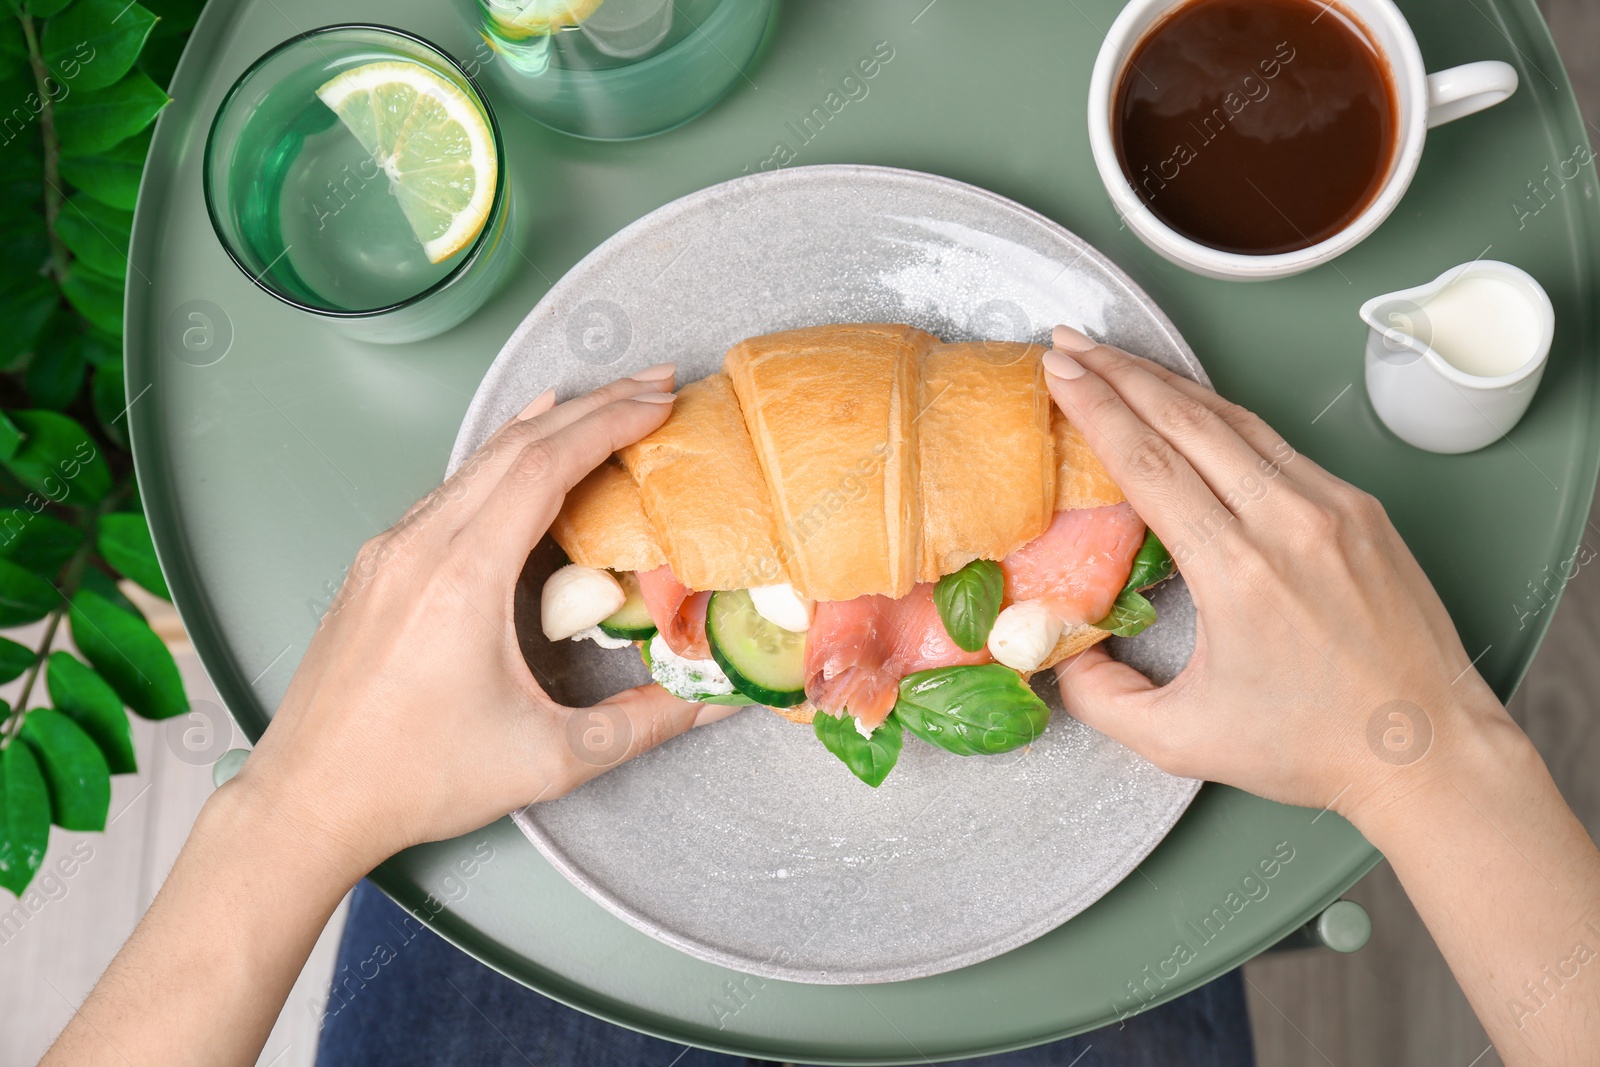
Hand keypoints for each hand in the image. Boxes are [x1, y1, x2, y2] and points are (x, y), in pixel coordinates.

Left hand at [226, 367, 728, 873]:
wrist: (307, 801)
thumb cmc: (414, 779)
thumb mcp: (550, 759)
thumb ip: (644, 724)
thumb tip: (717, 700)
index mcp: (462, 575)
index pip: (545, 464)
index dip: (609, 422)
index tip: (661, 401)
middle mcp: (419, 545)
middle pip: (515, 445)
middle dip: (592, 406)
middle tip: (653, 386)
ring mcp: (390, 551)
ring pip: (476, 461)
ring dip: (545, 428)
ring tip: (602, 406)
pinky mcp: (375, 567)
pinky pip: (446, 489)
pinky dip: (498, 461)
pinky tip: (519, 458)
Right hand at [1042, 326, 1518, 821]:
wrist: (1428, 750)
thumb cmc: (1311, 747)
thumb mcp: (1183, 740)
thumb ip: (1103, 699)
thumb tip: (1061, 658)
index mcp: (1238, 571)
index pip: (1149, 461)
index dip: (1095, 408)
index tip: (1057, 372)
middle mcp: (1287, 521)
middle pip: (1185, 418)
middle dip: (1118, 371)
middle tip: (1069, 344)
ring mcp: (1332, 505)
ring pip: (1234, 418)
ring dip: (1168, 382)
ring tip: (1117, 361)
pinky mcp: (1361, 508)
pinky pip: (1276, 443)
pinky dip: (1221, 415)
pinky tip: (1192, 407)